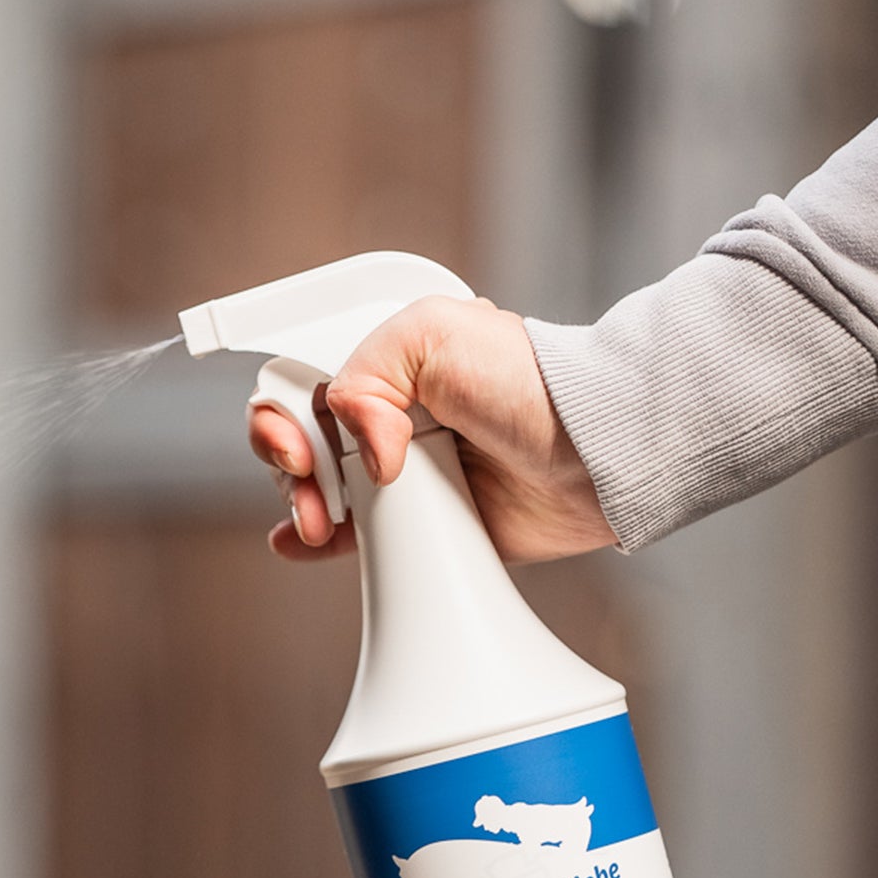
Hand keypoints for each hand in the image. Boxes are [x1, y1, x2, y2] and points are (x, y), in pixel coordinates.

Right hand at [246, 296, 616, 564]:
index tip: (304, 449)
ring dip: (302, 506)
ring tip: (321, 521)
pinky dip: (315, 542)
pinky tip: (301, 542)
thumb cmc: (531, 384)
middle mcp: (387, 418)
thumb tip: (362, 452)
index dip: (285, 418)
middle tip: (313, 486)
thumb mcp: (435, 334)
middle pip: (299, 441)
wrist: (592, 454)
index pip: (302, 386)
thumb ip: (366, 374)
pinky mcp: (418, 524)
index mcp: (386, 367)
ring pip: (318, 491)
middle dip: (290, 466)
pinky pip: (352, 537)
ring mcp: (400, 474)